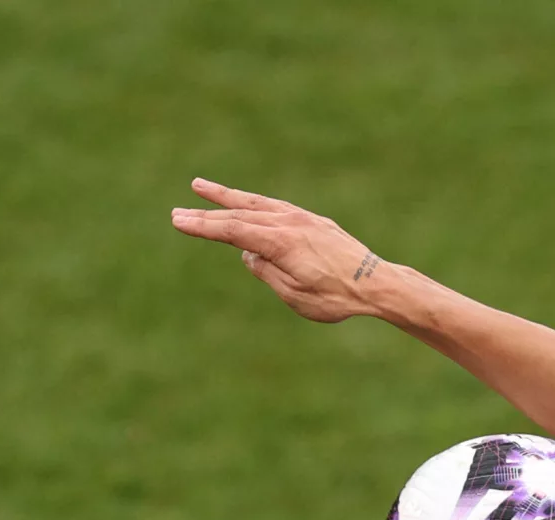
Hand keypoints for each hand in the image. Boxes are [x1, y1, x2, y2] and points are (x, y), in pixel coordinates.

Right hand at [170, 179, 388, 322]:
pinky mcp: (313, 220)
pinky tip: (244, 202)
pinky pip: (276, 206)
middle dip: (206, 214)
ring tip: (200, 187)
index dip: (203, 226)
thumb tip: (248, 253)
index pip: (232, 230)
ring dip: (227, 197)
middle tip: (177, 213)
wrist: (377, 283)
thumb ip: (266, 272)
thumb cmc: (337, 297)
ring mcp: (302, 218)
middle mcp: (288, 223)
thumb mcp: (295, 296)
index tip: (178, 221)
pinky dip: (255, 202)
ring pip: (256, 203)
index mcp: (280, 242)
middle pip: (239, 214)